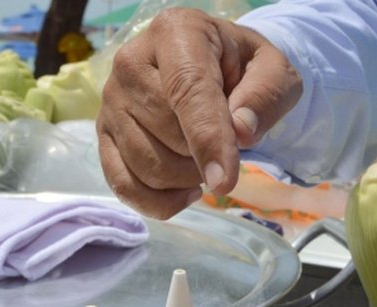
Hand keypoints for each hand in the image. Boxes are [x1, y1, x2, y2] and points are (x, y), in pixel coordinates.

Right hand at [96, 7, 301, 218]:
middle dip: (204, 157)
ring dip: (186, 179)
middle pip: (166, 134)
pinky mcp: (103, 135)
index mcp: (176, 33)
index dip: (207, 139)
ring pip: (146, 165)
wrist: (213, 68)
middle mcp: (131, 63)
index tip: (225, 180)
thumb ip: (265, 96)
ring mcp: (111, 102)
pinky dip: (159, 202)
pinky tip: (186, 191)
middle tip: (226, 147)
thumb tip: (241, 132)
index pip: (187, 91)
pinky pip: (123, 185)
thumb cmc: (242, 69)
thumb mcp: (274, 71)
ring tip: (205, 162)